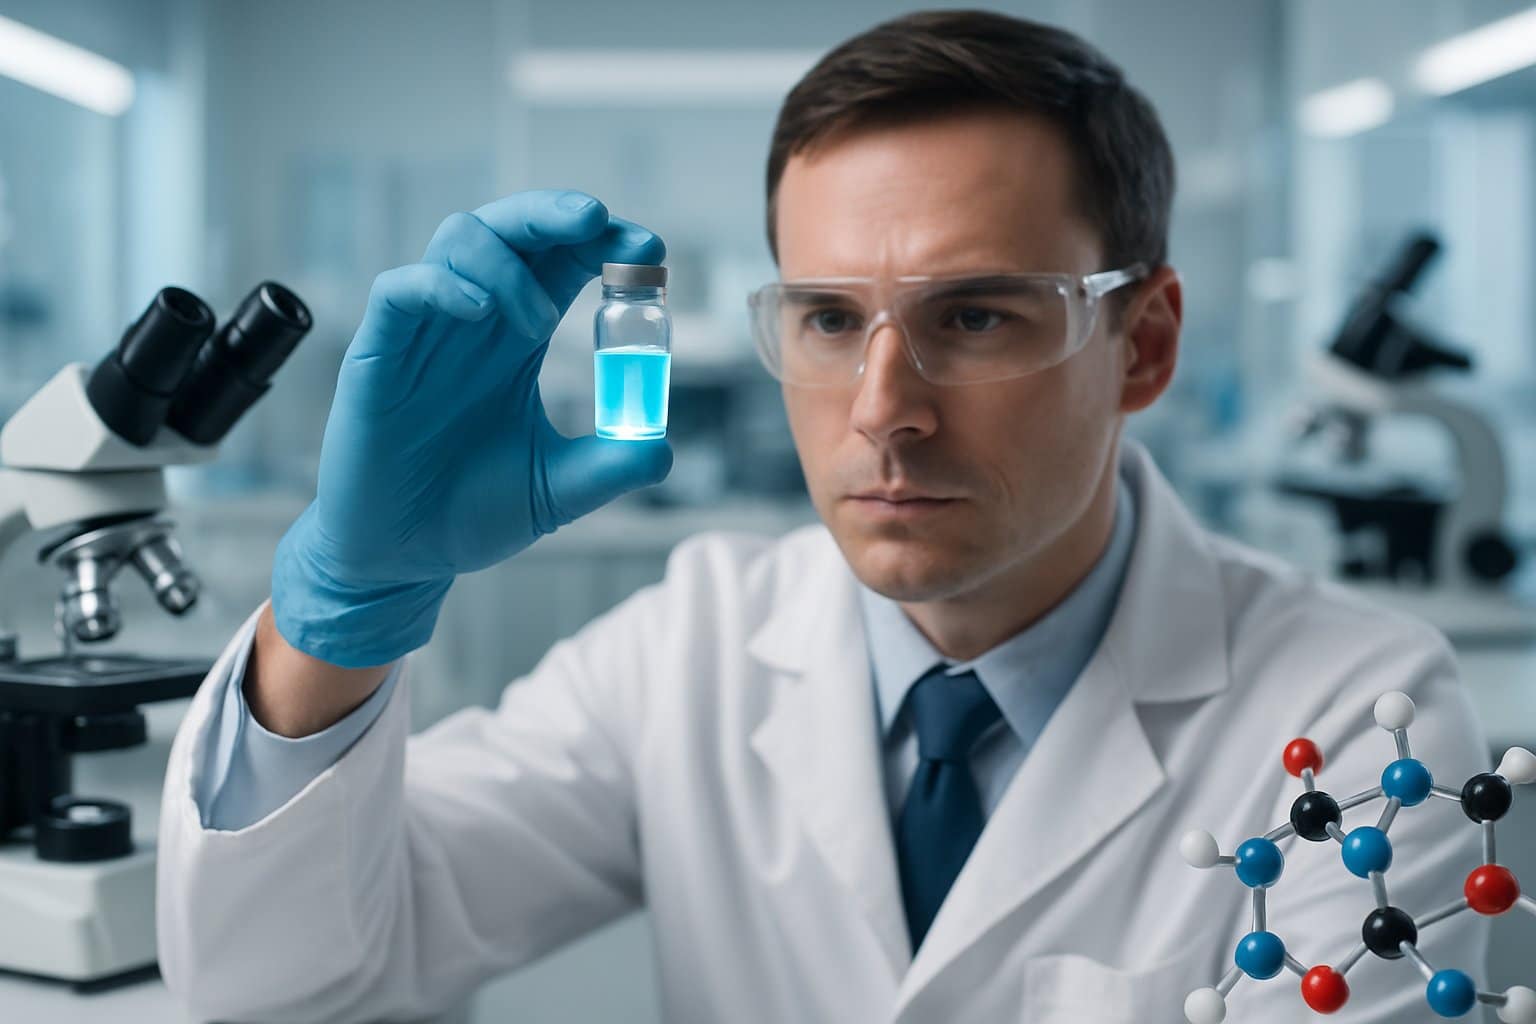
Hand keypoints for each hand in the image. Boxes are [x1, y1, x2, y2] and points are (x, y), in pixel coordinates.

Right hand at [271, 190, 670, 667]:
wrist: (402, 559)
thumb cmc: (471, 514)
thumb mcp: (557, 492)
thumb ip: (610, 467)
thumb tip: (664, 449)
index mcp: (517, 340)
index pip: (562, 261)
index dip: (602, 242)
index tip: (648, 250)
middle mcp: (472, 322)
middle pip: (512, 229)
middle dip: (556, 213)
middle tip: (599, 223)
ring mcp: (423, 333)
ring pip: (458, 240)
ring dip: (508, 261)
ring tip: (539, 321)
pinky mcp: (377, 355)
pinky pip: (401, 289)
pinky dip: (445, 285)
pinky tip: (482, 314)